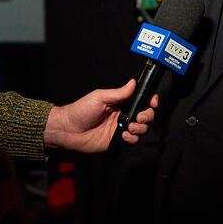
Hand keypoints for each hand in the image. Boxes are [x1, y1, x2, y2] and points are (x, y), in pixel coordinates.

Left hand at [43, 79, 157, 152]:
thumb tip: (133, 83)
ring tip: (129, 127)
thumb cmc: (81, 110)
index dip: (150, 100)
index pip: (140, 99)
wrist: (69, 130)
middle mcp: (123, 114)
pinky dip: (132, 138)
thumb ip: (118, 93)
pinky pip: (133, 140)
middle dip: (147, 115)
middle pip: (145, 114)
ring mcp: (122, 127)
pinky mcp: (118, 140)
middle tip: (139, 117)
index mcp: (120, 102)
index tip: (152, 101)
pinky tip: (123, 135)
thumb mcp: (99, 97)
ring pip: (142, 128)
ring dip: (140, 127)